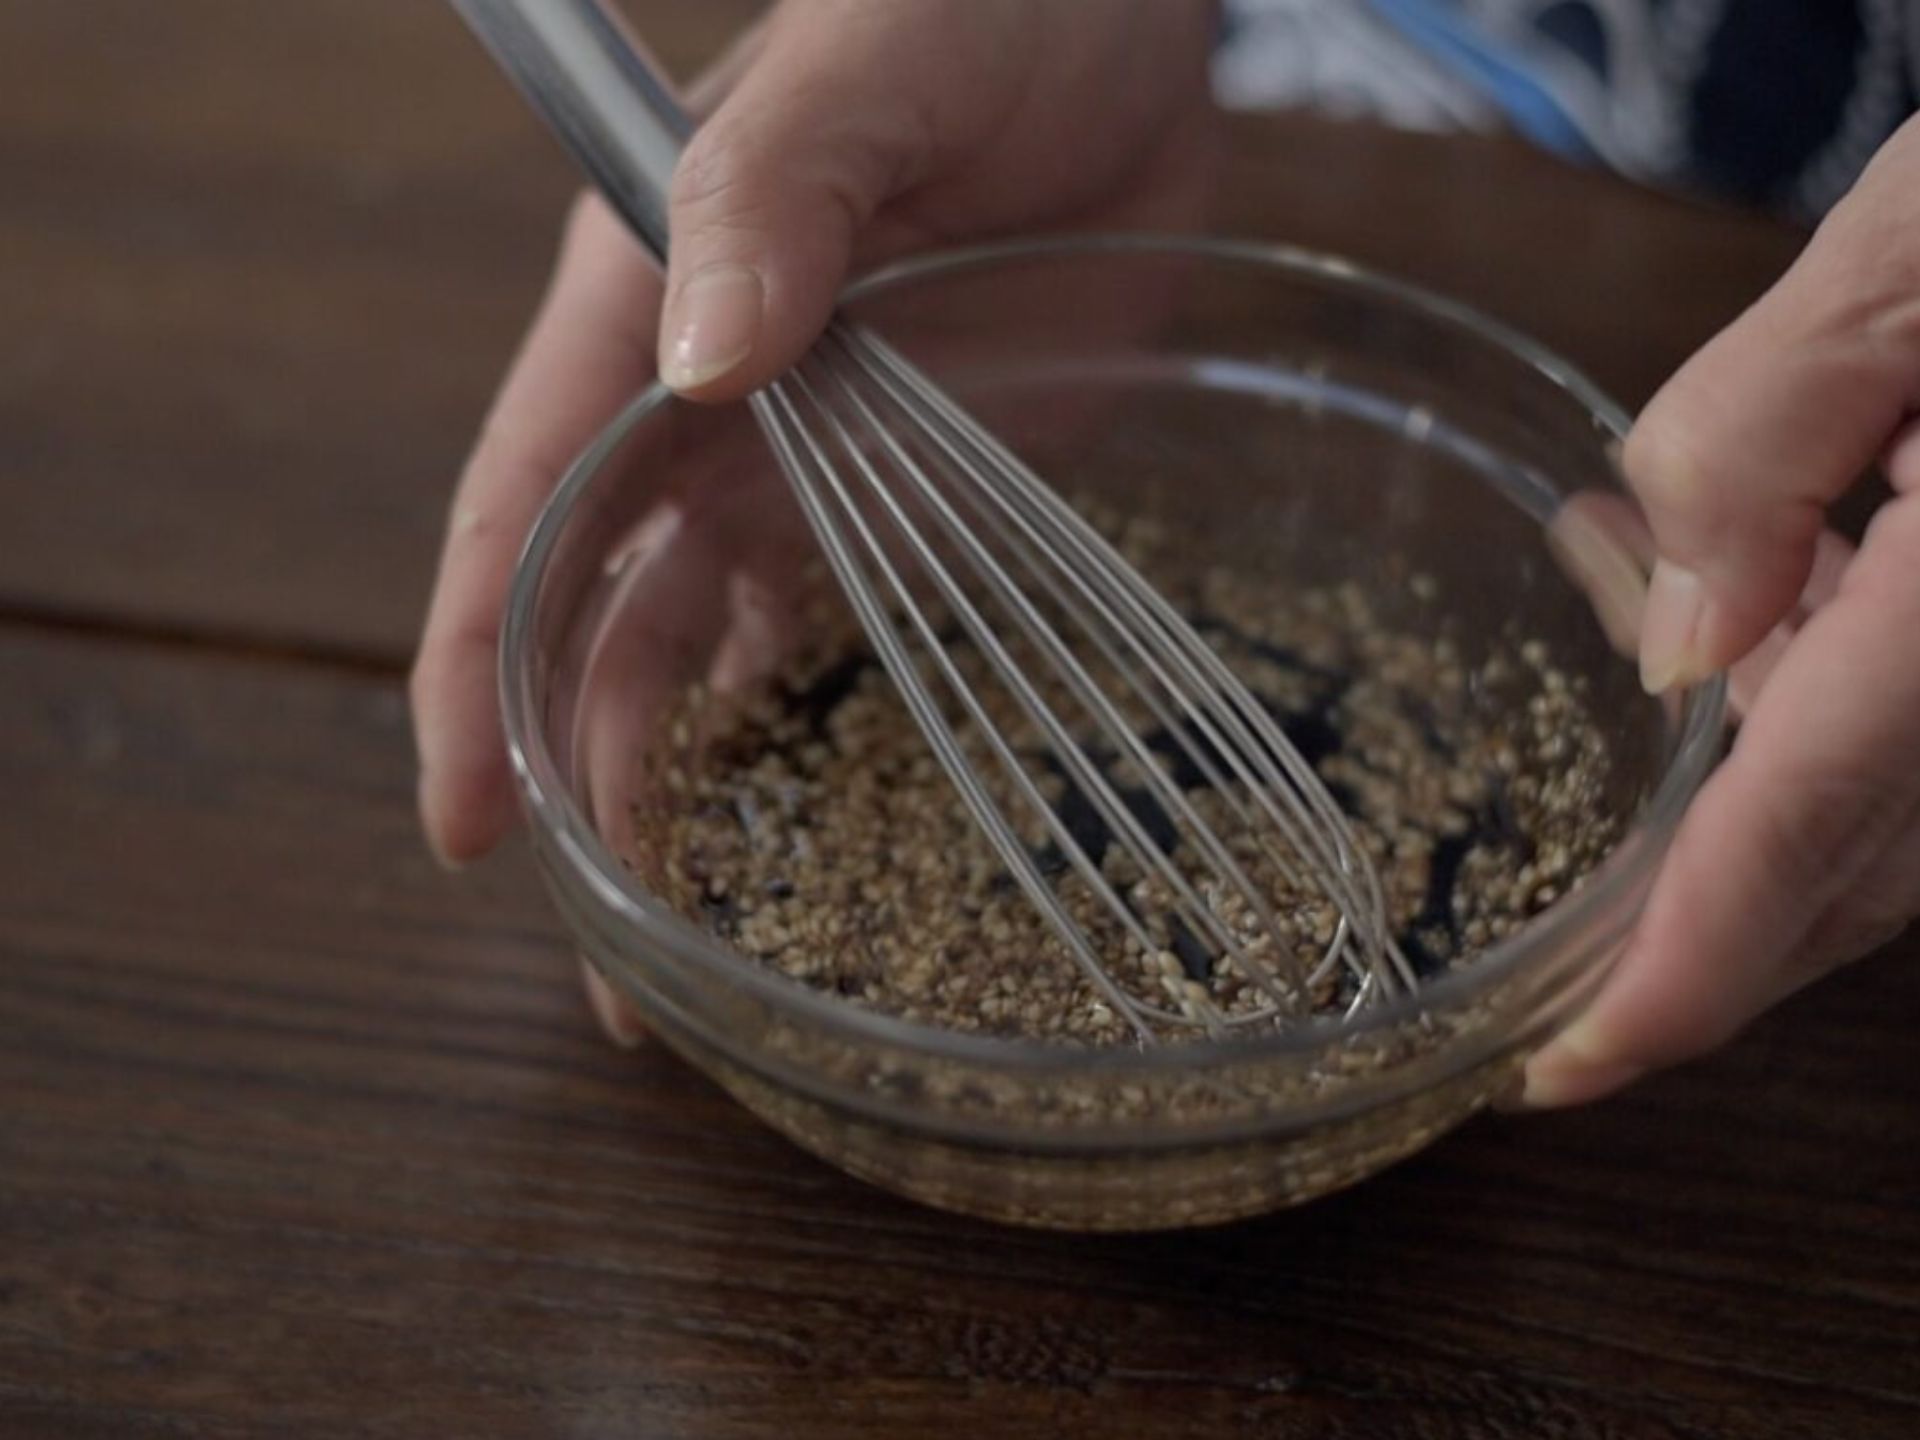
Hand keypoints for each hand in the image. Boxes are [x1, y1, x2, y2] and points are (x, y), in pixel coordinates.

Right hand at [410, 0, 1217, 1035]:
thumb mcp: (865, 70)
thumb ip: (774, 195)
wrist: (1119, 25)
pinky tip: (808, 819)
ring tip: (703, 941)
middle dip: (583, 786)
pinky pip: (832, 620)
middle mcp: (697, 411)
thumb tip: (704, 361)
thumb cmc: (970, 4)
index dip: (474, 674)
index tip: (468, 824)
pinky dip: (802, 719)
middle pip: (597, 624)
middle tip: (612, 969)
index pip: (517, 515)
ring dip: (690, 788)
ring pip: (704, 648)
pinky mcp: (906, 483)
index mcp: (639, 316)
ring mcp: (802, 459)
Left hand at [1523, 116, 1919, 1106]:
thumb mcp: (1919, 248)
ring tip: (1629, 610)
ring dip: (1759, 788)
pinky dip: (1835, 702)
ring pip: (1907, 812)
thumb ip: (1765, 435)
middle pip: (1867, 860)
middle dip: (1712, 928)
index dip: (1684, 969)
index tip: (1565, 1071)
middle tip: (1573, 985)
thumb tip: (1681, 650)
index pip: (1817, 819)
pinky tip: (1764, 599)